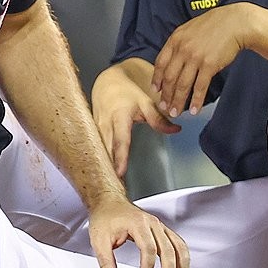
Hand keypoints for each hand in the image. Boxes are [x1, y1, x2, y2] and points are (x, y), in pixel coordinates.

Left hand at [87, 196, 189, 267]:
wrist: (109, 202)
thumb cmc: (105, 218)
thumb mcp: (98, 240)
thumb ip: (105, 261)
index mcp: (137, 223)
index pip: (149, 248)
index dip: (147, 267)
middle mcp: (152, 223)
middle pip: (168, 249)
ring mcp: (159, 226)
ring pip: (178, 246)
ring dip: (181, 266)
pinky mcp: (162, 230)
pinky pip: (178, 244)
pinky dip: (182, 259)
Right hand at [92, 64, 179, 178]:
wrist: (107, 81)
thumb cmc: (126, 91)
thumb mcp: (145, 102)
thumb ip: (159, 118)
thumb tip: (175, 130)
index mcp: (118, 116)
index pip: (120, 140)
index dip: (120, 157)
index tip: (119, 172)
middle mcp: (104, 124)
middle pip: (107, 150)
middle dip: (110, 168)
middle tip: (115, 187)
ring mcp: (95, 128)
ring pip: (99, 151)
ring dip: (104, 166)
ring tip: (109, 185)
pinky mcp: (91, 132)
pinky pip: (95, 148)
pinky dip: (99, 160)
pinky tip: (104, 172)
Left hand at [153, 4, 255, 119]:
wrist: (235, 23)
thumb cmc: (213, 25)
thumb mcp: (189, 29)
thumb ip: (179, 43)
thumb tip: (172, 60)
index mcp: (175, 40)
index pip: (160, 63)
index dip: (156, 79)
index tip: (156, 90)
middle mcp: (182, 49)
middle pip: (169, 77)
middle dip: (166, 95)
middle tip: (164, 107)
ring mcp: (195, 58)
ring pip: (182, 85)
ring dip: (178, 101)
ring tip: (176, 112)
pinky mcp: (209, 65)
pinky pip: (200, 87)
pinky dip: (196, 100)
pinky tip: (194, 110)